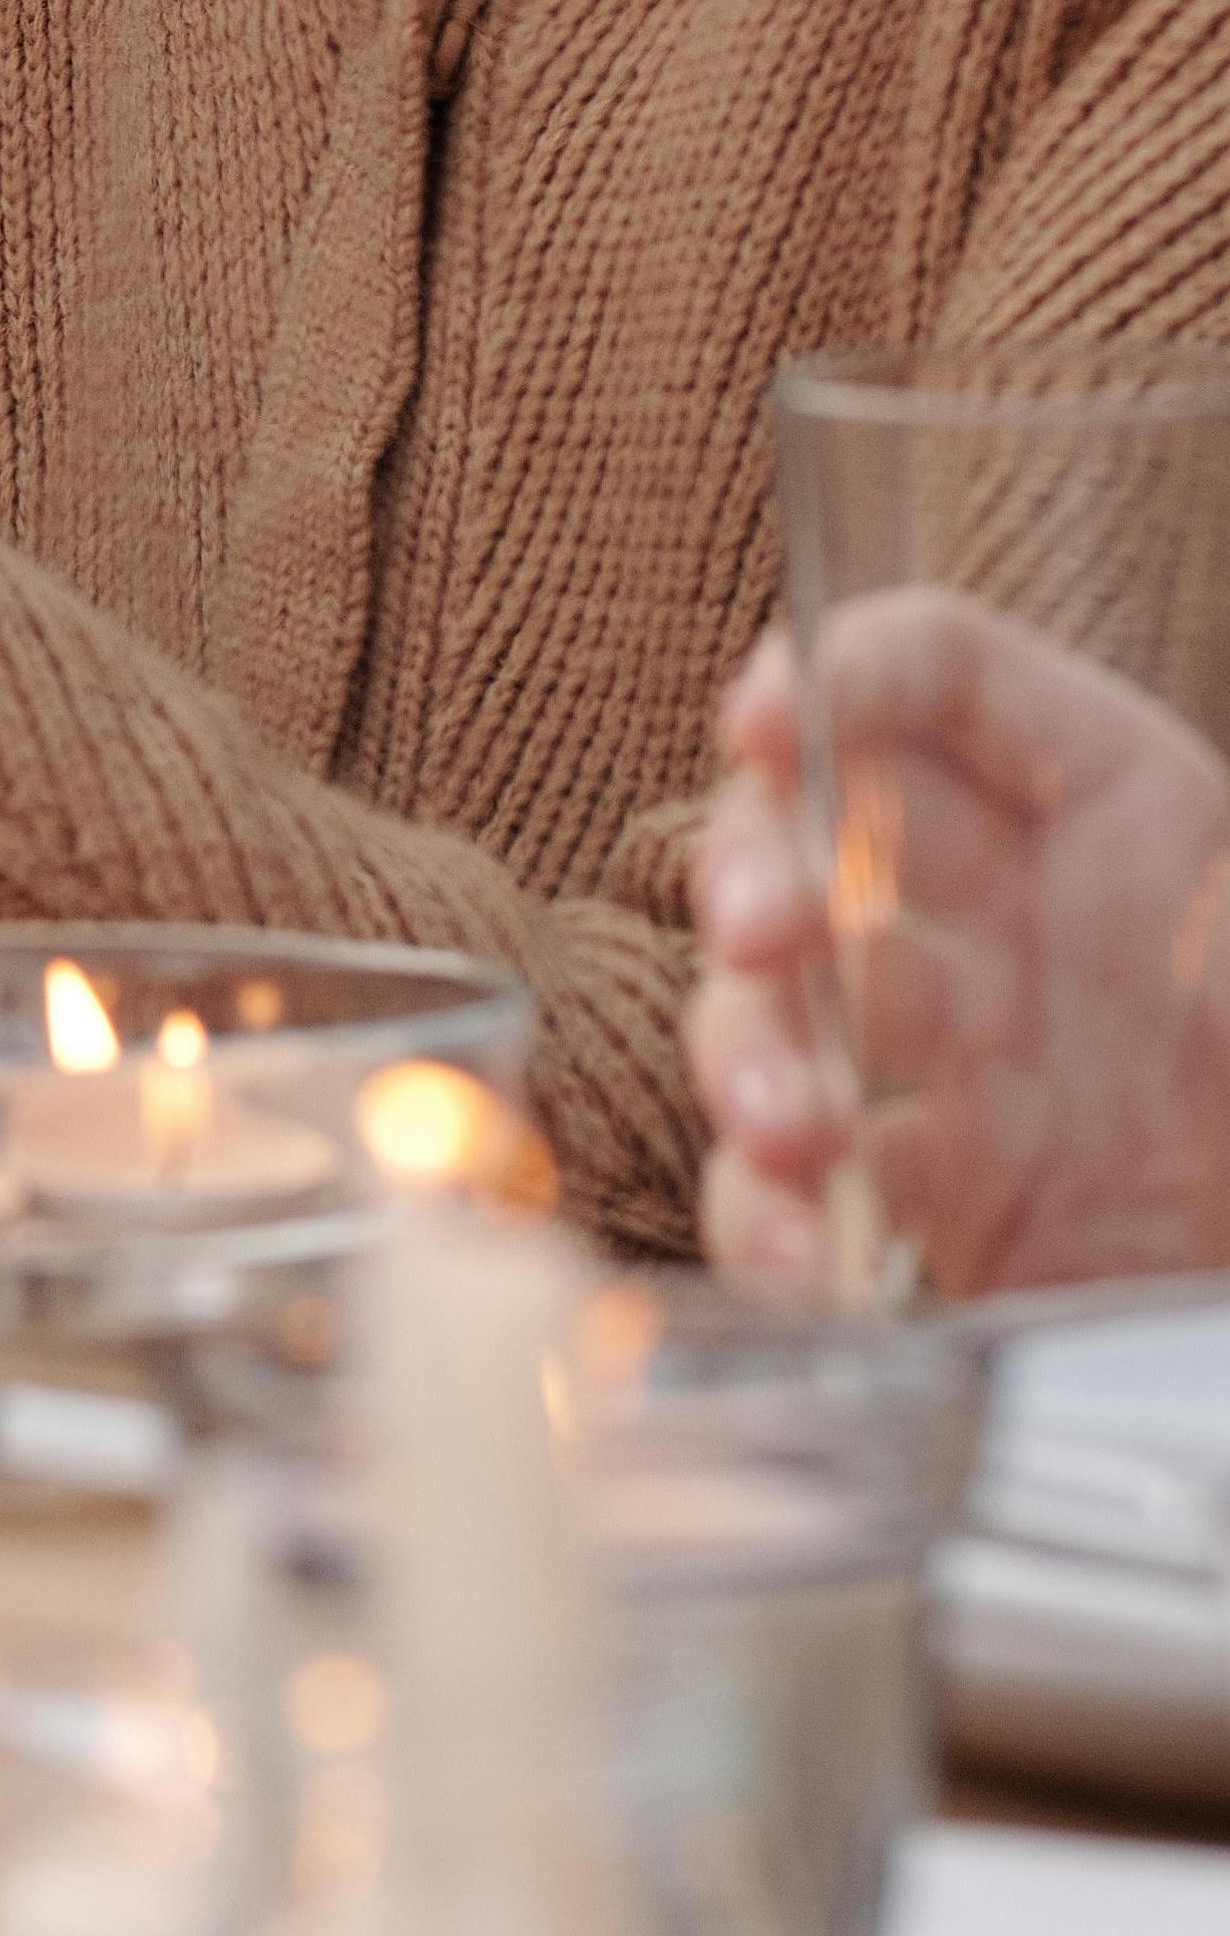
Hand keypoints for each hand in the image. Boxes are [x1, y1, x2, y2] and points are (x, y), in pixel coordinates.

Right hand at [689, 602, 1229, 1299]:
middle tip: (766, 935)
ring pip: (769, 1006)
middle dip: (756, 868)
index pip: (943, 676)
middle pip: (809, 827)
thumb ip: (1210, 901)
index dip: (845, 674)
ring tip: (795, 1132)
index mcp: (1113, 808)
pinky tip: (801, 1261)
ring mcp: (938, 1048)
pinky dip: (768, 1220)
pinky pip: (787, 1186)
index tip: (764, 725)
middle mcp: (996, 905)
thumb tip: (978, 901)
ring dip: (752, 1056)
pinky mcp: (911, 1190)